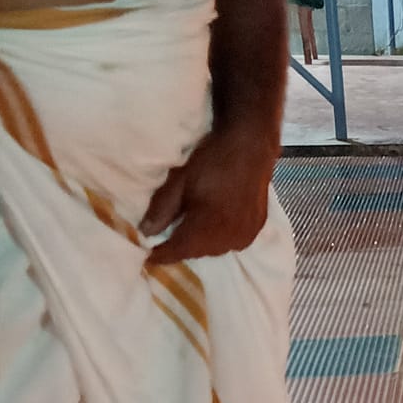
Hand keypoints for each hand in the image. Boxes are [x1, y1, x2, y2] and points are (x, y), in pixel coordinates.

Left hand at [140, 126, 275, 263]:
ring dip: (203, 243)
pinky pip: (233, 241)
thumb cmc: (211, 161)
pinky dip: (221, 237)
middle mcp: (228, 239)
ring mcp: (245, 235)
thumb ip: (162, 210)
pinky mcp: (257, 227)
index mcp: (206, 229)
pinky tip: (217, 224)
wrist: (250, 145)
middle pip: (198, 252)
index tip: (148, 257)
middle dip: (182, 247)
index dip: (161, 255)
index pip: (178, 252)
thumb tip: (145, 233)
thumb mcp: (179, 182)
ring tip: (193, 230)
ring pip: (216, 248)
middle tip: (169, 239)